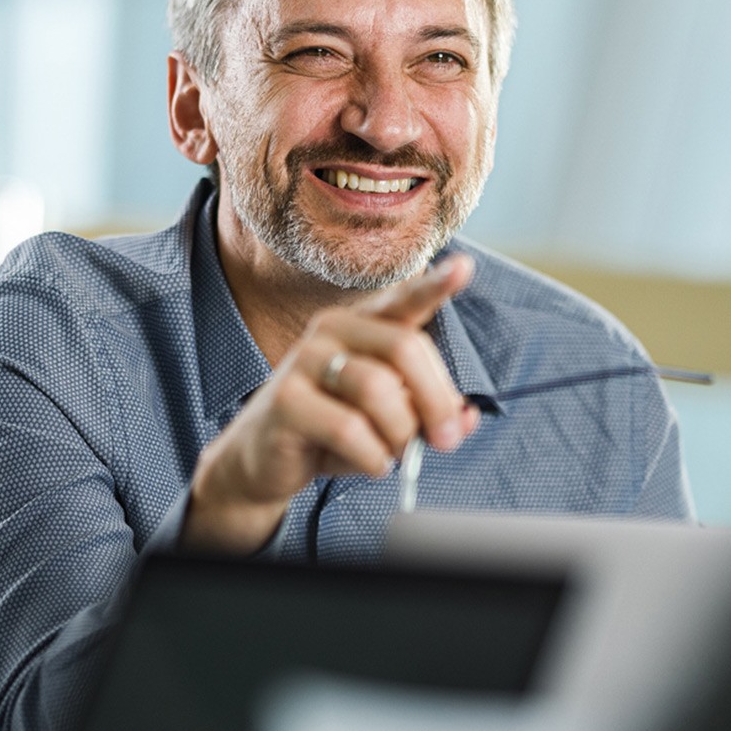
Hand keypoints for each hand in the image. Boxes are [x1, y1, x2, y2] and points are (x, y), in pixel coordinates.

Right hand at [183, 254, 479, 552]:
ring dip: (400, 435)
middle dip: (437, 400)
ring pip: (380, 391)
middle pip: (405, 348)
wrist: (262, 461)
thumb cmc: (332, 433)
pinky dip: (374, 457)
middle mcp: (331, 329)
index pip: (403, 299)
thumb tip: (468, 419)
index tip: (463, 268)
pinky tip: (371, 463)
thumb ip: (428, 413)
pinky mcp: (285, 399)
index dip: (434, 284)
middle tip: (446, 440)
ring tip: (392, 454)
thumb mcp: (389, 421)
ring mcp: (304, 360)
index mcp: (362, 325)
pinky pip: (350, 429)